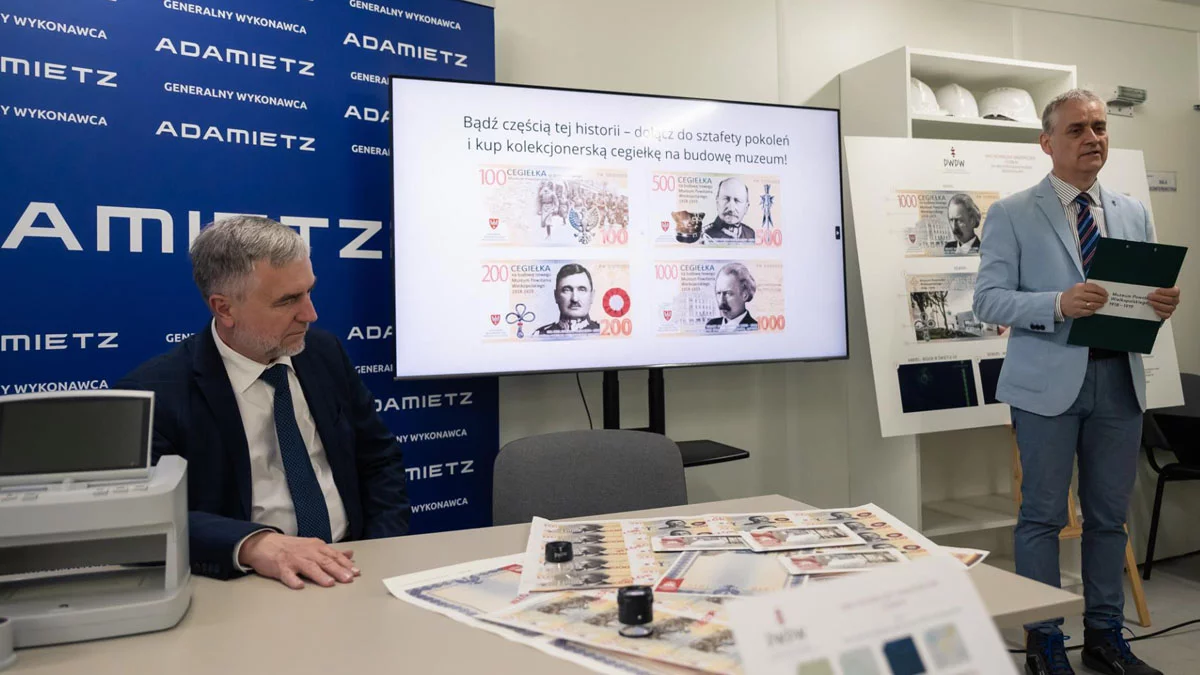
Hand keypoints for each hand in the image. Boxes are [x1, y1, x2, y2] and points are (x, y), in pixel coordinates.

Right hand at [238, 531, 359, 589]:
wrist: (264, 543)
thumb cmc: (291, 547)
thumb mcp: (313, 546)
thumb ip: (332, 552)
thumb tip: (350, 554)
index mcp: (316, 547)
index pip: (334, 556)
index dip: (346, 564)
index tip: (356, 573)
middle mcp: (307, 552)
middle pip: (325, 561)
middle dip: (338, 570)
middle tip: (349, 579)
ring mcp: (293, 559)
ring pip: (309, 567)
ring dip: (320, 575)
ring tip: (330, 583)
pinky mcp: (280, 567)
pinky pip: (287, 574)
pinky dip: (293, 580)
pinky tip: (299, 586)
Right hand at [1061, 282, 1108, 318]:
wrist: (1060, 303)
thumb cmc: (1071, 295)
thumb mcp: (1078, 287)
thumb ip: (1088, 287)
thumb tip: (1101, 291)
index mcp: (1079, 287)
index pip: (1094, 288)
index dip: (1102, 291)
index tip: (1106, 293)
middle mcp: (1078, 295)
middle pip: (1095, 297)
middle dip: (1102, 299)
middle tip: (1105, 300)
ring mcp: (1077, 304)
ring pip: (1093, 305)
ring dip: (1099, 305)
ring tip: (1101, 304)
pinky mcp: (1077, 311)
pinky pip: (1089, 312)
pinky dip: (1093, 311)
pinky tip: (1094, 309)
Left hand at [1148, 286, 1179, 319]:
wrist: (1153, 299)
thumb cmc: (1156, 292)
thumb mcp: (1157, 287)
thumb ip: (1157, 286)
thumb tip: (1153, 288)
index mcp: (1175, 292)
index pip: (1175, 292)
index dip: (1165, 291)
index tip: (1156, 291)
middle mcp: (1175, 300)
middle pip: (1171, 300)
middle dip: (1158, 298)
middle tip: (1150, 296)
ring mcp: (1172, 307)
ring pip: (1169, 308)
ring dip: (1158, 305)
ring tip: (1150, 302)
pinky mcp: (1168, 314)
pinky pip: (1166, 315)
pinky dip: (1160, 313)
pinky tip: (1154, 310)